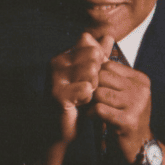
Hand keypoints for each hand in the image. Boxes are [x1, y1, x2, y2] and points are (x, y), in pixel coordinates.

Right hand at [48, 32, 110, 146]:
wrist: (64, 128)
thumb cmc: (78, 101)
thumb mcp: (91, 76)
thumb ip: (99, 56)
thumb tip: (109, 36)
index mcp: (64, 56)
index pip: (93, 47)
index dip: (99, 65)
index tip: (90, 79)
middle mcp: (57, 62)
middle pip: (93, 57)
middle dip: (97, 76)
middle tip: (87, 90)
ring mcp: (55, 77)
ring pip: (90, 71)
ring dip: (93, 87)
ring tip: (84, 97)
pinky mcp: (57, 94)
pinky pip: (86, 89)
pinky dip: (87, 99)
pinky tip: (79, 105)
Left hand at [93, 58, 153, 164]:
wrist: (138, 145)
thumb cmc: (125, 116)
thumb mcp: (122, 92)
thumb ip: (110, 73)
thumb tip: (92, 46)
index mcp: (140, 79)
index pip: (109, 65)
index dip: (96, 75)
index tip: (92, 87)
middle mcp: (141, 90)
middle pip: (103, 77)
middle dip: (92, 87)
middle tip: (87, 97)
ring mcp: (137, 105)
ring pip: (100, 93)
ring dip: (91, 101)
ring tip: (90, 107)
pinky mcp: (128, 121)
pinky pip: (100, 109)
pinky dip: (92, 113)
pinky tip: (93, 117)